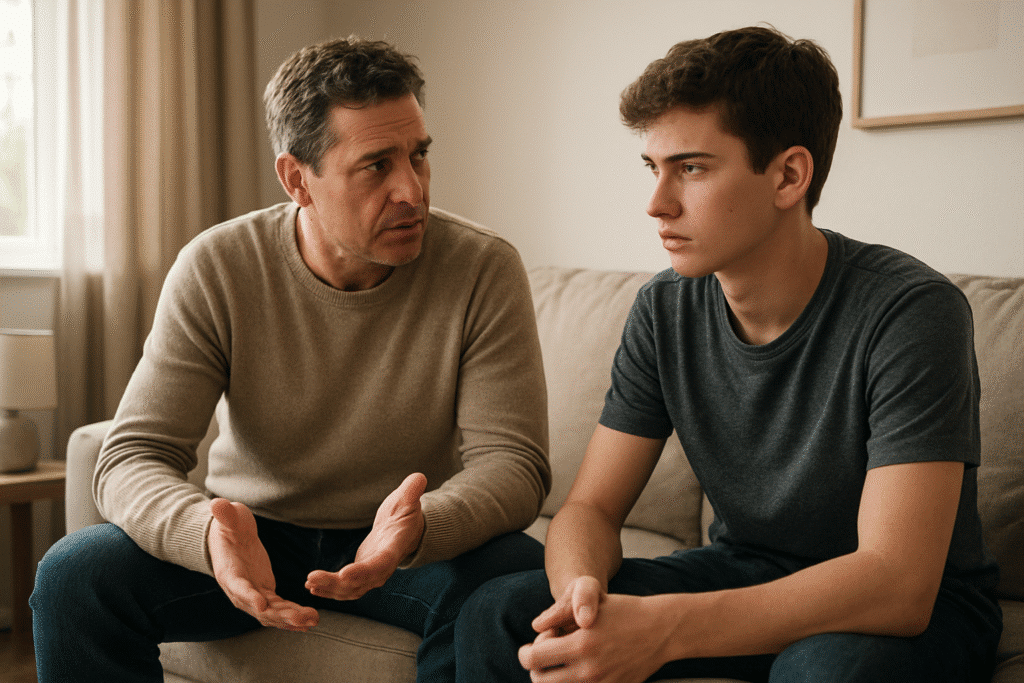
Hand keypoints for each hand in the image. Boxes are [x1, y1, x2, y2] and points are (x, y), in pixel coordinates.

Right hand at [208, 498, 318, 630]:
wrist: (227, 540)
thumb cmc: (228, 526)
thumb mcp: (228, 518)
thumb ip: (225, 514)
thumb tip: (217, 503)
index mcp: (229, 573)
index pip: (238, 587)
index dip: (249, 596)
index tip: (262, 604)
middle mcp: (240, 590)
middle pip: (259, 608)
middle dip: (280, 615)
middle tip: (301, 618)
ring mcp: (253, 594)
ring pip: (272, 613)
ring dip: (291, 619)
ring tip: (312, 621)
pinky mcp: (265, 592)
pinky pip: (279, 608)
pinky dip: (293, 616)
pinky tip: (309, 621)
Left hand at [306, 472, 426, 600]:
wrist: (403, 531)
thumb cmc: (404, 514)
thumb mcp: (408, 501)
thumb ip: (412, 491)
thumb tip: (419, 477)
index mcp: (393, 549)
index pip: (380, 564)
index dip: (363, 572)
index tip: (344, 575)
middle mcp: (383, 568)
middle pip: (361, 582)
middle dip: (336, 584)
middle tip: (313, 579)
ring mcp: (371, 575)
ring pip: (350, 590)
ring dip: (329, 589)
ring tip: (309, 583)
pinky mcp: (361, 576)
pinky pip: (345, 589)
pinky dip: (329, 590)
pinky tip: (311, 586)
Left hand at [519, 582, 666, 682]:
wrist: (661, 631)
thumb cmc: (625, 612)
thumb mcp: (594, 604)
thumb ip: (561, 615)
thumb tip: (536, 627)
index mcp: (581, 644)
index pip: (533, 658)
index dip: (527, 652)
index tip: (534, 646)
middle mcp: (588, 669)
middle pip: (540, 681)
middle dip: (536, 669)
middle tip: (544, 659)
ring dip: (552, 680)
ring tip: (560, 666)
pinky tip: (577, 673)